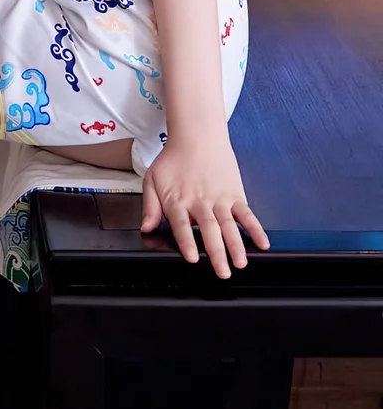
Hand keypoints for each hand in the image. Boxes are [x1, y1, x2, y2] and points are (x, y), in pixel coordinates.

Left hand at [140, 132, 268, 277]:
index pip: (183, 226)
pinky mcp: (235, 194)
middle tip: (223, 272)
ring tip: (241, 263)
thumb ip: (149, 206)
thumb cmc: (174, 159)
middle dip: (217, 254)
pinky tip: (262, 242)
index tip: (193, 258)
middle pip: (210, 231)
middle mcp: (200, 202)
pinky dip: (255, 228)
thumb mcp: (152, 179)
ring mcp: (220, 198)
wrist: (197, 136)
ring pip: (229, 226)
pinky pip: (247, 214)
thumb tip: (146, 228)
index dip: (188, 243)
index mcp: (178, 201)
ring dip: (237, 246)